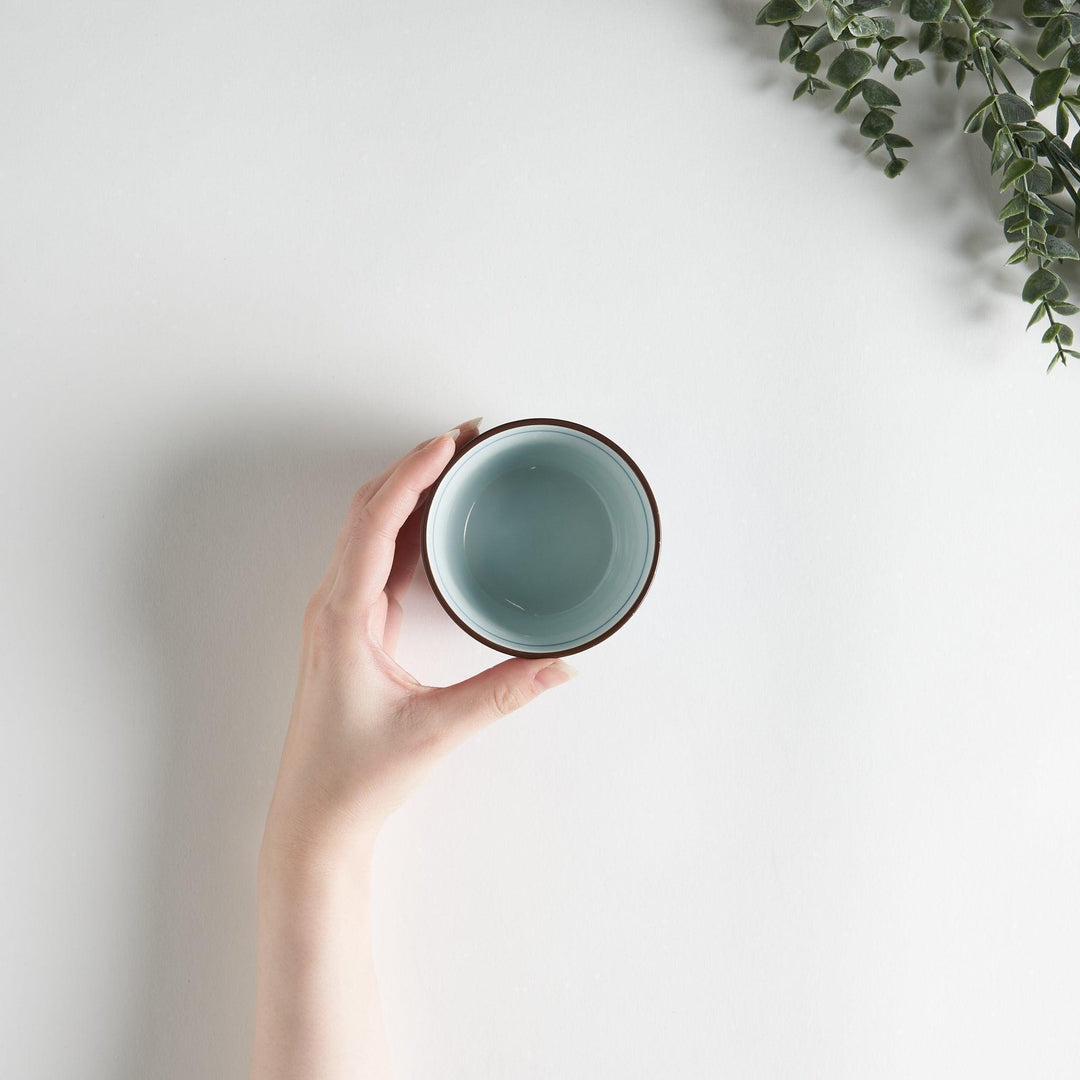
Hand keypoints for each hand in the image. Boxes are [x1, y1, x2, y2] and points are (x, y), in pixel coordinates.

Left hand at [261, 418, 577, 869]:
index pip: (375, 521)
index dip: (413, 474)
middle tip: (466, 440)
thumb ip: (503, 694)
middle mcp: (334, 605)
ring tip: (456, 467)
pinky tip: (437, 524)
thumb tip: (560, 663)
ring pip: (368, 531)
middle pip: (368, 510)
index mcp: (344, 616)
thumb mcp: (436, 731)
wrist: (314, 819)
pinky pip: (376, 559)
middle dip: (414, 467)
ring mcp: (339, 616)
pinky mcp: (351, 630)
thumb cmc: (356, 777)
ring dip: (408, 492)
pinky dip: (406, 528)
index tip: (451, 442)